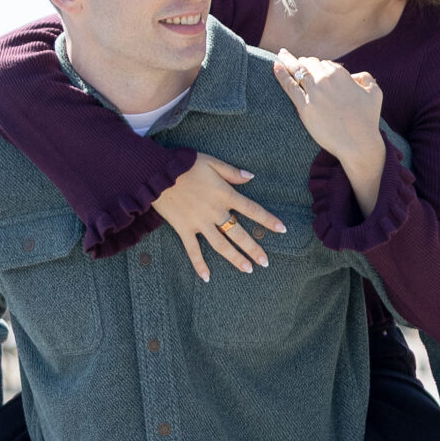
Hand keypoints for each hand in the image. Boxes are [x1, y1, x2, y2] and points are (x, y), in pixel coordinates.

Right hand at [152, 153, 286, 280]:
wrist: (157, 173)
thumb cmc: (185, 164)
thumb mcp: (212, 162)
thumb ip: (232, 172)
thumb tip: (251, 177)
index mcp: (225, 194)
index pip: (252, 209)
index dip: (268, 220)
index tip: (282, 230)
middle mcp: (215, 211)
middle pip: (239, 234)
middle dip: (253, 248)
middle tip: (265, 262)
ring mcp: (200, 222)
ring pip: (221, 245)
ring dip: (235, 258)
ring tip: (248, 269)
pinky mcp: (184, 229)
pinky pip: (193, 250)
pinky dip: (199, 264)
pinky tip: (207, 277)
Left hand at [273, 54, 384, 166]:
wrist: (358, 142)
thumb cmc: (368, 119)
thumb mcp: (375, 92)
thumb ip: (366, 78)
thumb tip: (354, 76)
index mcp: (340, 73)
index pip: (325, 64)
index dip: (320, 67)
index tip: (316, 69)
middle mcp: (325, 79)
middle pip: (309, 64)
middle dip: (304, 62)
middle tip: (297, 61)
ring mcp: (313, 92)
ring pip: (297, 71)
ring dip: (288, 60)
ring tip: (281, 55)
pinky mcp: (304, 107)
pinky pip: (289, 86)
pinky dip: (281, 73)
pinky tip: (275, 65)